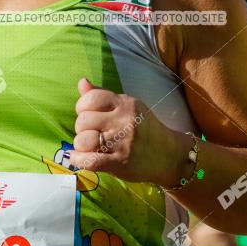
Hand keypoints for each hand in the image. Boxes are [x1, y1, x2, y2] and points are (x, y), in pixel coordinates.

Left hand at [68, 78, 183, 186]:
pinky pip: (90, 161)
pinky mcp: (120, 163)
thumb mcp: (128, 107)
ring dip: (81, 144)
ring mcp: (122, 143)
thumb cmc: (145, 129)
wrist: (169, 155)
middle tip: (90, 132)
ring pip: (83, 140)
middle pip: (84, 120)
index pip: (92, 98)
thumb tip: (81, 82)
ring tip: (89, 146)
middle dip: (81, 127)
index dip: (82, 106)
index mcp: (125, 104)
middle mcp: (123, 121)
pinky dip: (78, 159)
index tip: (86, 113)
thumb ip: (103, 95)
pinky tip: (76, 157)